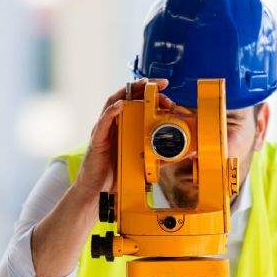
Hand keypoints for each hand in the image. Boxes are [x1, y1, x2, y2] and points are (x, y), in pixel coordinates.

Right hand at [73, 78, 174, 197]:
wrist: (97, 191)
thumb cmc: (115, 176)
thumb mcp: (141, 162)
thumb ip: (157, 154)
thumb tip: (179, 153)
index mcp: (124, 127)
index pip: (136, 103)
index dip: (150, 93)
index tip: (165, 88)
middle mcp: (113, 125)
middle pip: (126, 97)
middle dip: (144, 87)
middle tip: (161, 86)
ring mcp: (103, 130)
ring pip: (114, 103)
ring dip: (129, 92)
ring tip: (143, 85)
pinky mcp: (97, 139)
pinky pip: (103, 121)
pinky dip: (112, 111)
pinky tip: (121, 105)